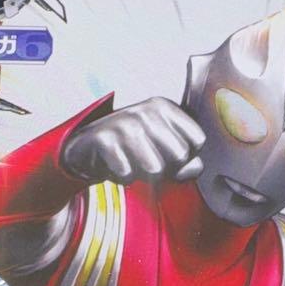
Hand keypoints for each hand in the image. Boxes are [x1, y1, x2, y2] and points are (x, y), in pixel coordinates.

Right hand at [61, 97, 205, 184]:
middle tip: (147, 161)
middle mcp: (147, 111)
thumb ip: (187, 162)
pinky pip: (128, 174)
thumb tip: (196, 168)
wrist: (86, 149)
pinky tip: (115, 165)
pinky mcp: (104, 140)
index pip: (198, 140)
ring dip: (143, 175)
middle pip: (180, 156)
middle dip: (167, 168)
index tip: (168, 154)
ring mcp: (125, 124)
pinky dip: (123, 177)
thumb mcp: (162, 152)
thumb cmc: (131, 150)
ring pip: (155, 168)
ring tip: (131, 163)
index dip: (187, 158)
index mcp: (165, 108)